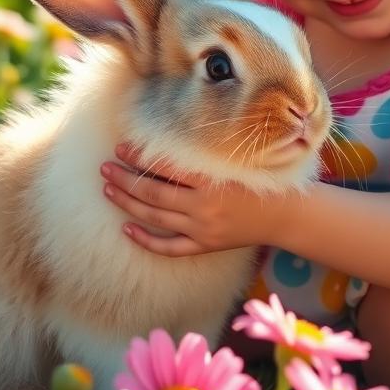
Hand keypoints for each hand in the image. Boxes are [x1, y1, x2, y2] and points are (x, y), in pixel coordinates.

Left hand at [100, 142, 287, 256]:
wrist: (284, 214)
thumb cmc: (261, 180)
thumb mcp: (235, 162)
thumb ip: (204, 156)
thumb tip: (169, 141)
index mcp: (211, 181)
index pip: (165, 168)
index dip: (140, 157)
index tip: (122, 146)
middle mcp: (203, 206)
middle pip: (152, 193)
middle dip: (125, 179)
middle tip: (105, 168)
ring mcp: (202, 229)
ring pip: (155, 218)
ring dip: (128, 203)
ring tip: (108, 189)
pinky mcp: (205, 245)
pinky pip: (169, 247)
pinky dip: (146, 240)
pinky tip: (126, 229)